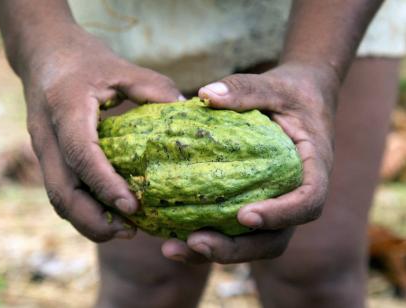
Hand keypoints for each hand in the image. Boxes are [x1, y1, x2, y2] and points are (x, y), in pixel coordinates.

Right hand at [21, 26, 181, 241]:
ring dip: (87, 221)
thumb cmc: (84, 58)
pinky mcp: (45, 158)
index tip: (134, 206)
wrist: (41, 52)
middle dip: (93, 220)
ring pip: (57, 199)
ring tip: (124, 230)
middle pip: (61, 191)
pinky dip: (81, 210)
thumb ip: (154, 88)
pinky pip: (60, 192)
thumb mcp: (121, 67)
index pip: (81, 154)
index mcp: (66, 107)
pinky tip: (108, 215)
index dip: (105, 184)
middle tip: (131, 231)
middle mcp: (46, 134)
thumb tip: (188, 113)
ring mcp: (41, 149)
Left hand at [162, 63, 338, 262]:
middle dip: (236, 249)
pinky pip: (234, 232)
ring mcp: (275, 207)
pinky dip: (206, 237)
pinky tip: (170, 235)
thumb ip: (245, 89)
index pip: (308, 201)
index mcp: (313, 168)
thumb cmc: (288, 92)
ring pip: (252, 244)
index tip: (244, 215)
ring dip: (215, 252)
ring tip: (172, 248)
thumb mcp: (273, 85)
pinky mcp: (253, 206)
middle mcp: (295, 196)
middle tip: (195, 242)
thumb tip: (205, 94)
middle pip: (275, 239)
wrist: (299, 99)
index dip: (280, 215)